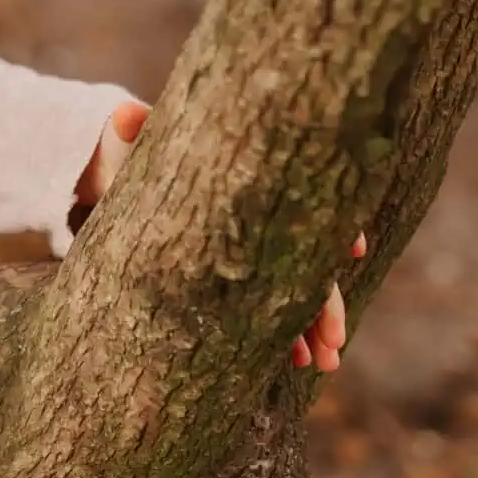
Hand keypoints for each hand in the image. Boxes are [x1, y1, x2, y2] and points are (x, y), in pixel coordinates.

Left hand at [73, 105, 363, 376]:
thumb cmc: (135, 162)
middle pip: (306, 260)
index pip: (301, 204)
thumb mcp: (134, 151)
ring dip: (314, 327)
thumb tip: (125, 114)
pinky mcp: (239, 280)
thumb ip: (132, 136)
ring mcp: (256, 253)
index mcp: (251, 185)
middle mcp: (262, 221)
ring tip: (324, 364)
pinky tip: (294, 364)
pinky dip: (286, 335)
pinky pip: (272, 310)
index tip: (353, 249)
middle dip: (326, 302)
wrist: (124, 186)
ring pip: (297, 292)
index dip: (330, 225)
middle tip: (335, 342)